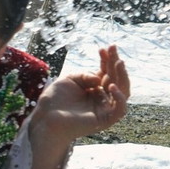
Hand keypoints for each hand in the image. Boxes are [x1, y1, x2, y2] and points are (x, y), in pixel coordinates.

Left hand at [29, 45, 129, 168]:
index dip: (106, 60)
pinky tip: (111, 86)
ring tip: (118, 63)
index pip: (106, 72)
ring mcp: (105, 109)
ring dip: (122, 76)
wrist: (46, 118)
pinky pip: (119, 110)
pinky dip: (119, 98)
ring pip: (123, 92)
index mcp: (94, 88)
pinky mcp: (106, 120)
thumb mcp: (69, 80)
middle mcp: (102, 98)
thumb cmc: (55, 100)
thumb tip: (99, 78)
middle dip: (115, 63)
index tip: (104, 48)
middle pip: (116, 79)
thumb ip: (85, 75)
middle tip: (114, 49)